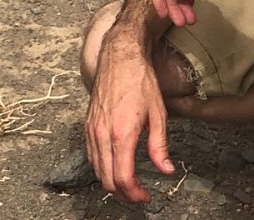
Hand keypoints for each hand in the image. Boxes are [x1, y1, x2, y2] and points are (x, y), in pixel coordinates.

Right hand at [85, 34, 174, 202]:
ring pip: (96, 169)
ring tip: (128, 184)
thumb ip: (159, 146)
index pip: (122, 177)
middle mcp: (102, 134)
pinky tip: (114, 166)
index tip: (145, 196)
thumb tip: (166, 170)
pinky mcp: (87, 124)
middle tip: (138, 194)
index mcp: (121, 133)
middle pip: (106, 179)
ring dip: (111, 182)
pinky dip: (101, 167)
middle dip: (122, 193)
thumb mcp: (158, 114)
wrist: (119, 57)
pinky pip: (91, 155)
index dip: (134, 193)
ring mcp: (91, 129)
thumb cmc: (140, 81)